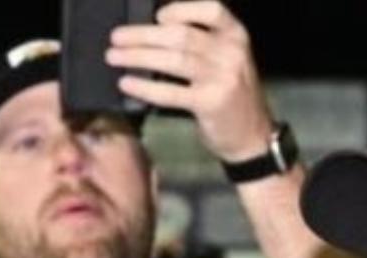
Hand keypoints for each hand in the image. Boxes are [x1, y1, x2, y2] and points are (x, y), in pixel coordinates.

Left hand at [107, 1, 274, 162]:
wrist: (252, 136)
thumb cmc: (231, 95)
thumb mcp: (226, 60)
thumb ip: (202, 44)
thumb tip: (154, 31)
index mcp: (236, 35)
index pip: (210, 10)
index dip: (181, 9)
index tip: (157, 17)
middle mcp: (231, 52)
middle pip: (181, 35)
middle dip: (143, 35)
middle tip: (116, 37)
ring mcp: (222, 78)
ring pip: (173, 60)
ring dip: (138, 57)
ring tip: (113, 57)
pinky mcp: (210, 103)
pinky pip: (171, 92)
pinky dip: (145, 87)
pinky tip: (127, 83)